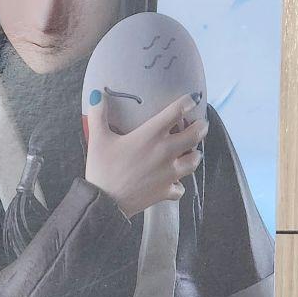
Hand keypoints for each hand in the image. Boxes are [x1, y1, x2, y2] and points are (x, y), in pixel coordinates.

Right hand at [85, 91, 207, 217]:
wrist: (105, 202)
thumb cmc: (102, 168)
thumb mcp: (97, 139)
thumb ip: (98, 114)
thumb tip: (96, 93)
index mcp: (151, 135)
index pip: (177, 112)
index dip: (188, 102)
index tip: (191, 99)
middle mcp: (166, 151)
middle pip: (195, 135)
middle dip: (201, 127)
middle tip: (199, 125)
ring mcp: (170, 173)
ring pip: (194, 161)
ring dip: (194, 154)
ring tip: (189, 152)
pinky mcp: (167, 191)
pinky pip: (181, 187)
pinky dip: (178, 184)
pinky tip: (172, 182)